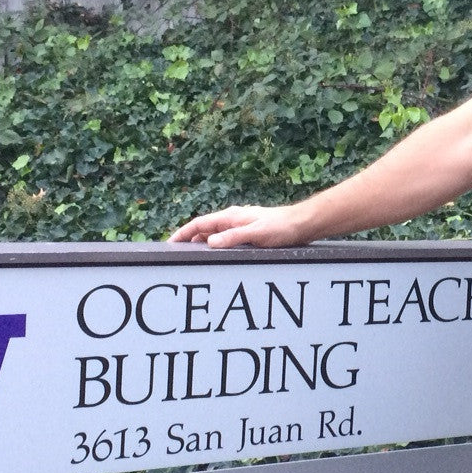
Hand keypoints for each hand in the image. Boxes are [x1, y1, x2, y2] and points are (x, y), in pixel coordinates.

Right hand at [168, 204, 312, 248]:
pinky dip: (216, 246)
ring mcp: (240, 225)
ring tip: (192, 256)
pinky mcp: (248, 233)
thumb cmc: (281, 227)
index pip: (199, 223)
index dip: (183, 232)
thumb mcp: (256, 234)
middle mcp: (233, 219)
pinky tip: (217, 255)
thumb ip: (233, 238)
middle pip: (204, 229)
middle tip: (176, 253)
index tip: (170, 242)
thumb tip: (209, 243)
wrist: (301, 224)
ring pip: (214, 235)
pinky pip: (226, 239)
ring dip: (202, 243)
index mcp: (231, 216)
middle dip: (189, 239)